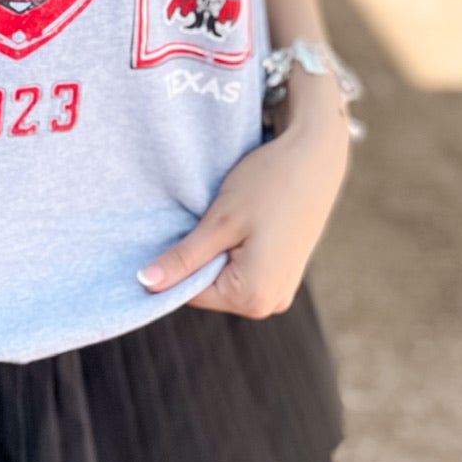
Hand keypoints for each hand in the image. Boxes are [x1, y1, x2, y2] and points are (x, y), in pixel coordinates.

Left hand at [137, 100, 349, 318]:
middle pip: (209, 287)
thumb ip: (184, 259)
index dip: (175, 263)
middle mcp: (271, 303)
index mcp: (254, 297)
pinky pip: (244, 270)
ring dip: (216, 250)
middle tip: (205, 217)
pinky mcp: (284, 273)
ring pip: (225, 277)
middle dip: (198, 256)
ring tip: (227, 217)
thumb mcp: (219, 221)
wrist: (316, 158)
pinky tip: (241, 222)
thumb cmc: (269, 184)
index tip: (175, 229)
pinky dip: (233, 249)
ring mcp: (280, 290)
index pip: (190, 293)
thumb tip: (145, 284)